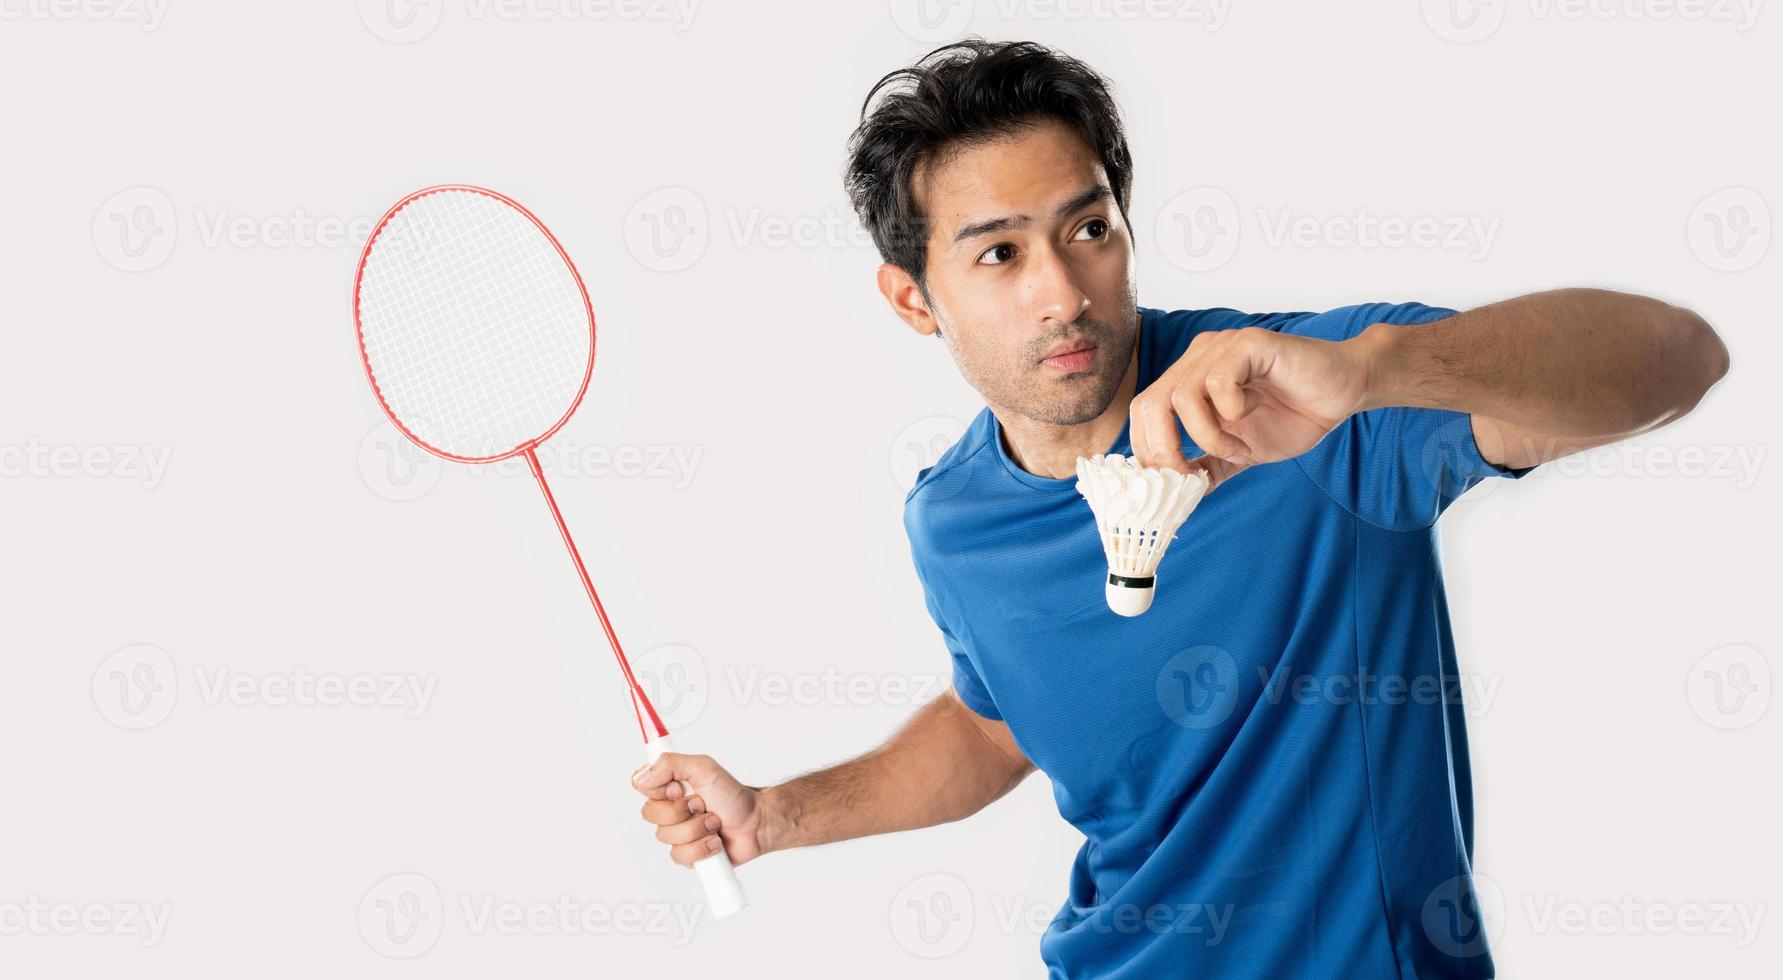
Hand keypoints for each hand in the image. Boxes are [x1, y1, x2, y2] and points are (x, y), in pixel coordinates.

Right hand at [633, 752, 766, 867]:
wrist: (756, 823)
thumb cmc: (733, 795)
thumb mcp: (704, 768)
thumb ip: (671, 764)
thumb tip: (641, 777)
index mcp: (669, 785)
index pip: (640, 784)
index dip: (658, 789)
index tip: (679, 787)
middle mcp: (669, 808)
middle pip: (649, 813)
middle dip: (682, 810)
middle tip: (703, 804)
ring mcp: (676, 833)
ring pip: (665, 837)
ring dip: (696, 829)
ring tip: (714, 823)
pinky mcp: (686, 854)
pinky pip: (679, 856)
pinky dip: (701, 848)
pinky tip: (714, 842)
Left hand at [1129, 326, 1375, 481]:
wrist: (1346, 389)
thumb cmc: (1295, 413)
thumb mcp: (1243, 451)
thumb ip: (1210, 466)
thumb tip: (1178, 496)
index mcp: (1189, 379)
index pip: (1144, 411)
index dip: (1148, 450)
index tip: (1171, 482)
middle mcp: (1198, 359)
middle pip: (1150, 403)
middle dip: (1165, 449)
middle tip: (1190, 476)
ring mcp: (1221, 348)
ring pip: (1182, 397)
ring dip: (1208, 436)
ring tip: (1238, 449)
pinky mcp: (1247, 344)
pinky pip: (1218, 381)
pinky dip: (1231, 412)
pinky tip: (1254, 413)